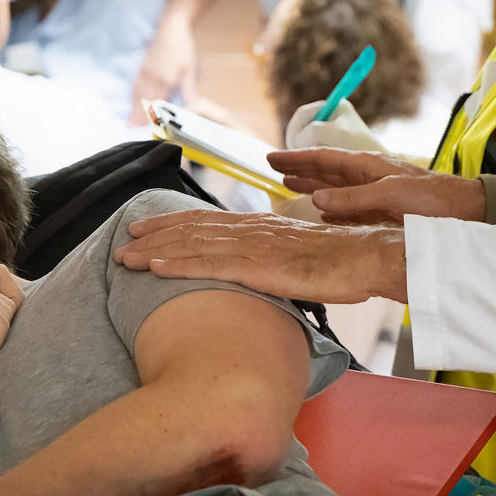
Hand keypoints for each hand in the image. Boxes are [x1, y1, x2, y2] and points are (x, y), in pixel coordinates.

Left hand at [113, 209, 407, 304]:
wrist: (370, 256)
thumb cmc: (346, 261)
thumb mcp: (305, 258)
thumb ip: (281, 260)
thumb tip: (268, 271)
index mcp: (263, 228)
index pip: (210, 223)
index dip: (176, 225)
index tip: (150, 229)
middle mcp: (253, 230)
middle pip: (194, 230)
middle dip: (157, 235)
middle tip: (125, 240)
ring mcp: (254, 246)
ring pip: (194, 245)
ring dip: (157, 250)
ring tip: (127, 256)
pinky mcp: (260, 265)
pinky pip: (211, 265)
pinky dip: (179, 264)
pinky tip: (156, 268)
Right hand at [131, 17, 196, 119]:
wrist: (171, 28)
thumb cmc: (183, 48)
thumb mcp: (190, 69)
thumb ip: (189, 90)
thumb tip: (193, 106)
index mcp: (166, 79)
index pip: (158, 102)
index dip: (152, 116)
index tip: (147, 127)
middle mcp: (153, 77)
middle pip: (145, 100)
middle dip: (138, 116)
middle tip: (132, 129)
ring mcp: (146, 72)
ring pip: (138, 94)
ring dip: (133, 108)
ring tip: (129, 121)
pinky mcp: (142, 67)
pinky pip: (135, 84)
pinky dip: (132, 95)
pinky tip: (132, 102)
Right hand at [268, 147, 486, 225]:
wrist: (465, 213)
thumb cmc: (432, 199)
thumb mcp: (390, 195)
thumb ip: (352, 198)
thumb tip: (316, 199)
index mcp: (368, 166)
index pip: (324, 159)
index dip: (296, 158)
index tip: (271, 158)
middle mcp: (368, 177)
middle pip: (325, 171)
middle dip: (299, 169)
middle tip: (272, 169)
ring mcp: (374, 195)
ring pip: (334, 189)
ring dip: (311, 187)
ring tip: (289, 186)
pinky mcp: (382, 213)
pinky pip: (348, 209)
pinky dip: (331, 210)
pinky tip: (321, 214)